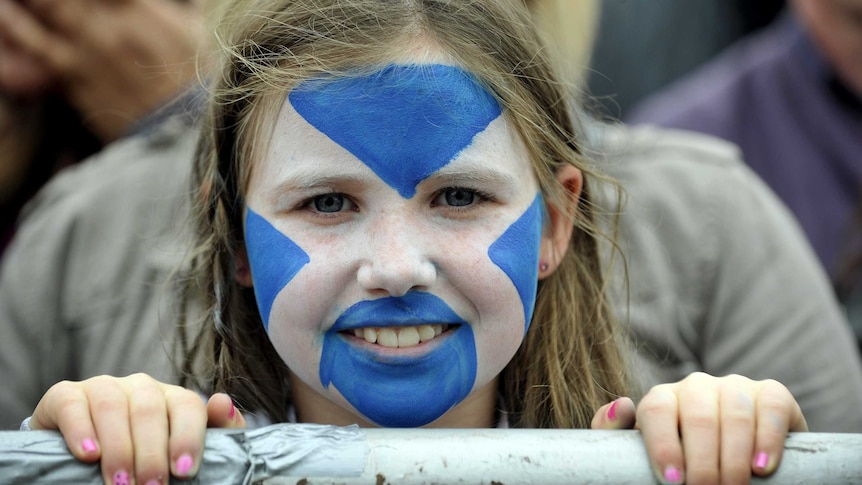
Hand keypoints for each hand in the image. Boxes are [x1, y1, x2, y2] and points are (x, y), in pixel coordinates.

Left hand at [0, 0, 205, 140]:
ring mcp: (87, 51)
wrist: (183, 132)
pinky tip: (7, 14)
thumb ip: (182, 7)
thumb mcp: (194, 33)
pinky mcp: (73, 78)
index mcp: (141, 9)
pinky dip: (18, 28)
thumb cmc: (195, 82)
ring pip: (45, 9)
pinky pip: (36, 49)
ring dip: (29, 1)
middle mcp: (108, 25)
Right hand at [29, 374, 246, 484]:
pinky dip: (81, 430)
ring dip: (118, 447)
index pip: (188, 405)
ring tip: (121, 483)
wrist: (79, 459)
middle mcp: (139, 387)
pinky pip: (73, 405)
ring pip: (112, 405)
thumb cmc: (142, 459)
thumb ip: (212, 433)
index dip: (188, 437)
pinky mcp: (64, 396)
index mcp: (171, 399)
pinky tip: (88, 455)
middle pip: (150, 408)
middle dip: (152, 452)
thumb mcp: (178, 453)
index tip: (185, 471)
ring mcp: (102, 387)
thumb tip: (223, 404)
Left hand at [591, 373, 807, 483]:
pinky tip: (763, 468)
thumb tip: (620, 407)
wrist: (729, 465)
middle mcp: (696, 386)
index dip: (663, 445)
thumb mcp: (642, 455)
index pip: (656, 410)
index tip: (672, 482)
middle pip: (698, 416)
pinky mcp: (772, 394)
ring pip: (734, 413)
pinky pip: (770, 407)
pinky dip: (768, 438)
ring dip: (735, 457)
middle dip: (702, 462)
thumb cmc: (680, 463)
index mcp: (662, 399)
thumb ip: (616, 435)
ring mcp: (735, 387)